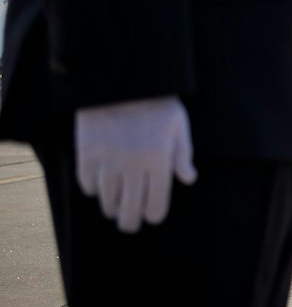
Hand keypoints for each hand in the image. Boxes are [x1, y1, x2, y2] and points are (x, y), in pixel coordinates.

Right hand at [74, 96, 196, 232]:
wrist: (122, 81)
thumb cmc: (157, 103)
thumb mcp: (178, 125)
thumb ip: (182, 154)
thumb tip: (188, 180)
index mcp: (159, 161)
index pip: (156, 202)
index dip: (154, 215)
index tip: (151, 218)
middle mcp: (133, 166)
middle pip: (129, 209)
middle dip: (130, 222)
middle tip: (129, 226)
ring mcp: (108, 161)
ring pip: (107, 200)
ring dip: (111, 208)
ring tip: (115, 210)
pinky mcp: (87, 154)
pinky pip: (87, 183)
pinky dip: (92, 190)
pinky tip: (98, 190)